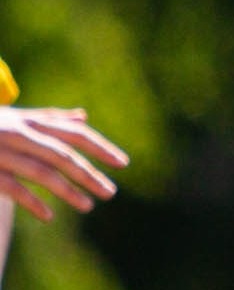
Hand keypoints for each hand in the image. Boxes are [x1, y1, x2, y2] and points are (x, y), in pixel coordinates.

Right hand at [0, 106, 127, 221]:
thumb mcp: (17, 116)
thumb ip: (49, 118)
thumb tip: (83, 117)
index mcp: (31, 122)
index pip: (75, 134)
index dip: (101, 147)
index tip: (123, 163)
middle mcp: (21, 135)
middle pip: (63, 155)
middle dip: (89, 173)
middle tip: (111, 192)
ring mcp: (2, 152)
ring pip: (41, 172)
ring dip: (67, 190)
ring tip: (89, 205)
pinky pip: (11, 187)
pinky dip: (31, 201)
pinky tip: (49, 215)